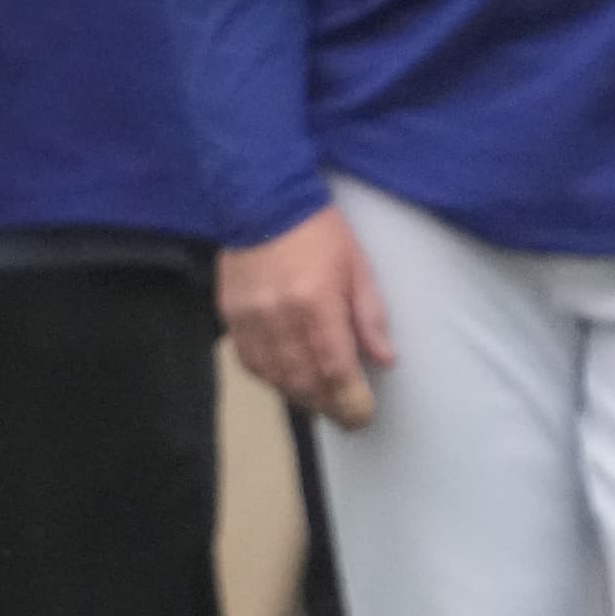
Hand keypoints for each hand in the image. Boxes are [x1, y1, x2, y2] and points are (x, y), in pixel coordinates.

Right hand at [218, 201, 396, 426]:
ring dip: (299, 397)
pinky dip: (269, 378)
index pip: (335, 371)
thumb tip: (384, 360)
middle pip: (303, 382)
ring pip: (274, 377)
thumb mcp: (358, 267)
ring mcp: (250, 318)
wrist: (261, 198)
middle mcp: (279, 318)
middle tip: (346, 417)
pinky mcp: (230, 313)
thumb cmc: (318, 231)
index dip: (351, 402)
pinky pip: (248, 360)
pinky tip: (284, 380)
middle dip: (329, 406)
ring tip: (319, 403)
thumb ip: (370, 317)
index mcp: (316, 305)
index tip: (363, 416)